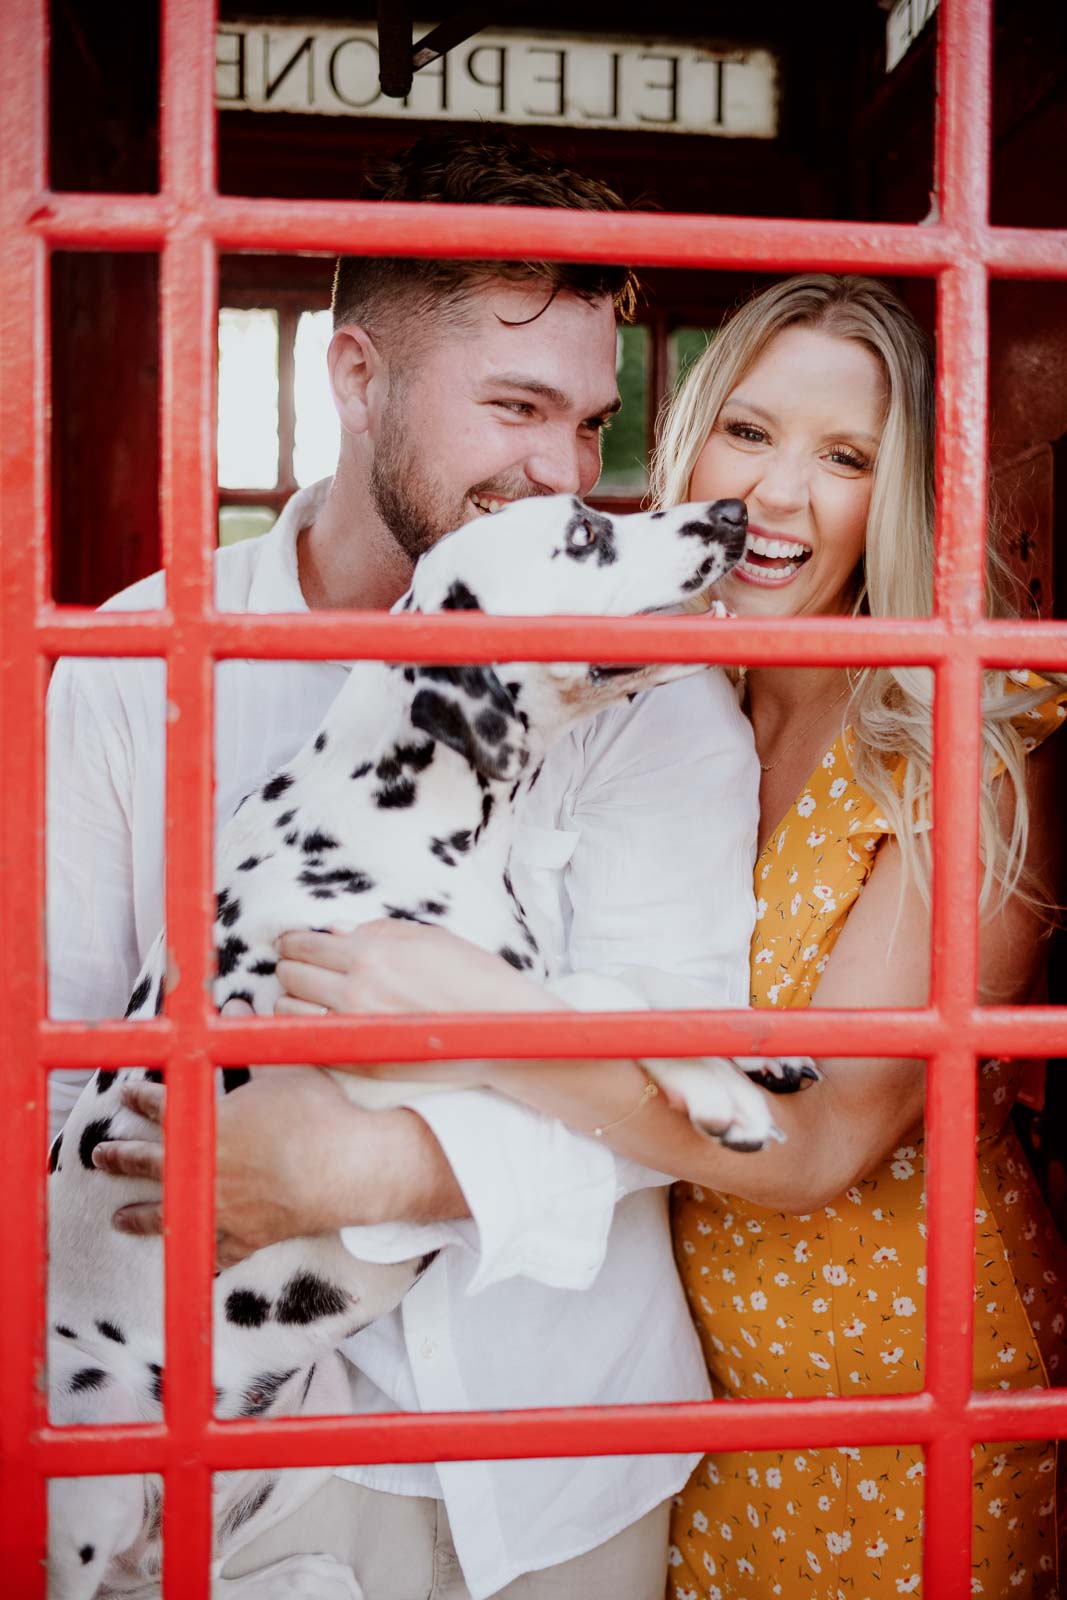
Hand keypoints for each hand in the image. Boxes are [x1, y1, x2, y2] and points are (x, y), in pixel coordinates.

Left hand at [91, 1069, 407, 1265]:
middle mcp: (201, 1170)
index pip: (163, 1106)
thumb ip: (252, 1043)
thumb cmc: (315, 1114)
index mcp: (206, 1125)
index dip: (141, 1098)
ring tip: (118, 1219)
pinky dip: (199, 1252)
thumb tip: (237, 1007)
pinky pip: (213, 1250)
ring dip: (139, 1216)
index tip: (126, 1094)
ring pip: (169, 1215)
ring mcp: (220, 1209)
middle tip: (100, 1156)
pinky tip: (188, 1254)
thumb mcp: (282, 1068)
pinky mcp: (245, 1238)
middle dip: (121, 1158)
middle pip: (149, 1163)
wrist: (343, 1168)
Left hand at [275, 919, 548, 1016]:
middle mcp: (356, 991)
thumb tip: (333, 932)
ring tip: (312, 994)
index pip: (304, 945)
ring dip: (294, 999)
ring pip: (290, 1010)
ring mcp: (357, 1030)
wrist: (503, 1030)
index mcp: (372, 954)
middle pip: (290, 975)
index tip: (292, 943)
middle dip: (292, 967)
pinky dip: (307, 1027)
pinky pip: (311, 1040)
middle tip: (303, 966)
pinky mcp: (361, 1063)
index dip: (292, 942)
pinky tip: (324, 1018)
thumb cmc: (472, 975)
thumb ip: (375, 931)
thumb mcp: (427, 937)